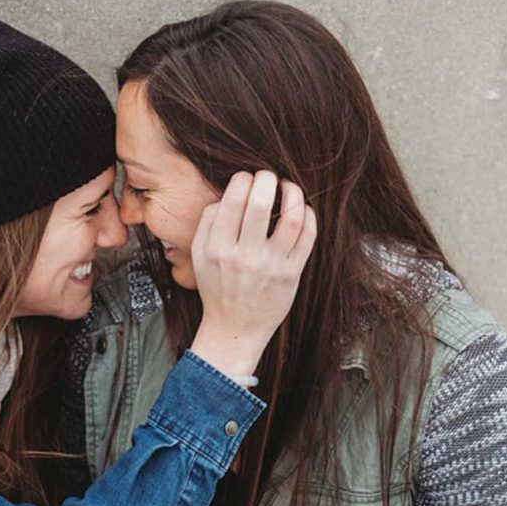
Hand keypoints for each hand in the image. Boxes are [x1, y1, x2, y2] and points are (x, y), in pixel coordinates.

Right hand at [188, 170, 316, 380]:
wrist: (234, 328)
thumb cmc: (217, 287)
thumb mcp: (199, 256)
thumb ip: (207, 222)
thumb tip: (228, 192)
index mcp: (217, 248)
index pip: (233, 199)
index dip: (243, 179)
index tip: (245, 178)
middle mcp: (244, 256)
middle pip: (260, 202)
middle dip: (266, 179)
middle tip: (267, 176)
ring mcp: (271, 265)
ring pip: (290, 216)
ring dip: (291, 192)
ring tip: (287, 186)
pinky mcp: (292, 274)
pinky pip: (307, 236)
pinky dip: (307, 214)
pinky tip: (301, 208)